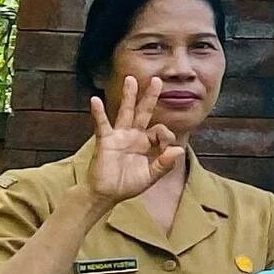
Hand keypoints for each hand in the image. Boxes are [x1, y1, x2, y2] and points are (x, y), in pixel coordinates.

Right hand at [85, 78, 183, 207]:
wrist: (106, 195)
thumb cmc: (127, 185)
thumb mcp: (151, 176)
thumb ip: (165, 164)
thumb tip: (178, 149)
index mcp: (146, 142)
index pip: (160, 130)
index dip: (166, 136)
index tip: (167, 148)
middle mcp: (133, 135)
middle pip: (144, 111)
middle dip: (150, 96)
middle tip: (156, 79)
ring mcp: (119, 136)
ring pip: (125, 112)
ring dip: (129, 96)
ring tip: (130, 79)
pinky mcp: (105, 141)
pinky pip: (102, 124)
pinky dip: (98, 113)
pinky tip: (95, 100)